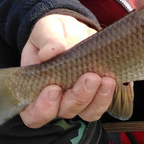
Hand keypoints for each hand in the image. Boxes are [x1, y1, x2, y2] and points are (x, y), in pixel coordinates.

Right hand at [20, 13, 115, 128]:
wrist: (70, 29)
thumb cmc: (52, 34)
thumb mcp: (46, 31)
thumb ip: (47, 41)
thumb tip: (50, 51)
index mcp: (35, 90)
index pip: (34, 114)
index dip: (42, 108)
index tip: (53, 88)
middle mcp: (56, 100)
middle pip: (64, 111)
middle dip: (77, 97)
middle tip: (88, 78)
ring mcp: (76, 99)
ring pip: (86, 112)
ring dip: (96, 98)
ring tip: (103, 79)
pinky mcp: (94, 94)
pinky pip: (101, 104)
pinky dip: (106, 95)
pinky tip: (109, 80)